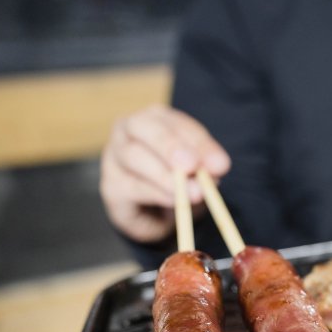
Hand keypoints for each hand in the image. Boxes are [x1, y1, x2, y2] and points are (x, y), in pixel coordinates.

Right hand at [100, 105, 230, 243]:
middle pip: (144, 128)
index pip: (176, 122)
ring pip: (134, 156)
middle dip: (171, 146)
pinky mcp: (110, 186)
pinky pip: (132, 186)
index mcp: (154, 118)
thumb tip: (218, 167)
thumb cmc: (176, 181)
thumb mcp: (196, 171)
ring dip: (166, 176)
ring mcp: (113, 156)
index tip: (221, 165)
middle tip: (193, 166)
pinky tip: (174, 200)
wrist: (151, 213)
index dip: (200, 143)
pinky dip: (157, 193)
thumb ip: (205, 166)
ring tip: (192, 193)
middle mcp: (127, 129)